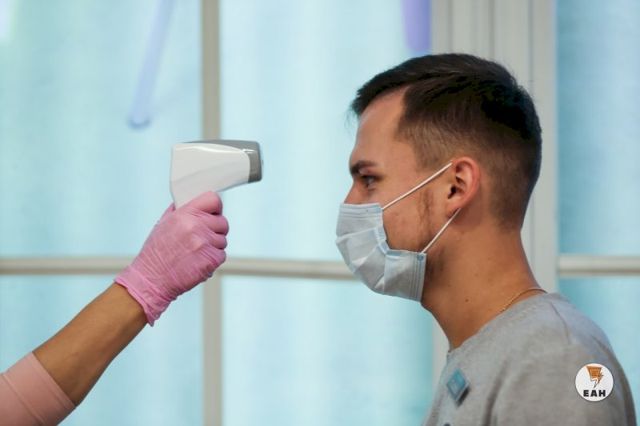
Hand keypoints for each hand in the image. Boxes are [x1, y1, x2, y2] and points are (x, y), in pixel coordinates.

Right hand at [115, 192, 228, 324]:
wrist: (152, 280)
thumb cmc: (156, 253)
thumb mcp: (163, 224)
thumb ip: (179, 210)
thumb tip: (191, 199)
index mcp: (184, 215)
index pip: (213, 200)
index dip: (216, 207)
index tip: (214, 213)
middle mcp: (196, 227)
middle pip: (223, 222)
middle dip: (216, 229)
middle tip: (203, 237)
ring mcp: (204, 243)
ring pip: (223, 240)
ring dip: (213, 246)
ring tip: (196, 252)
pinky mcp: (211, 260)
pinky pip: (221, 254)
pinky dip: (213, 259)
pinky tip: (198, 261)